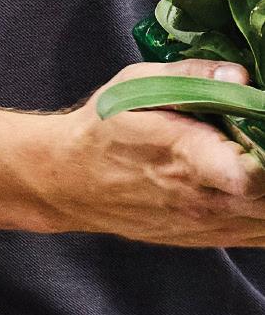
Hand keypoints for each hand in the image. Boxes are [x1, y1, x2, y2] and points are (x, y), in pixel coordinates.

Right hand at [49, 58, 264, 244]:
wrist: (70, 181)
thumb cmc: (105, 126)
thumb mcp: (140, 84)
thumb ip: (195, 76)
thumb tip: (242, 77)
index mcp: (187, 157)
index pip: (251, 176)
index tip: (264, 127)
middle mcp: (200, 199)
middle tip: (264, 142)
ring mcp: (204, 225)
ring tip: (261, 160)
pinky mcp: (204, 238)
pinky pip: (255, 237)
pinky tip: (262, 195)